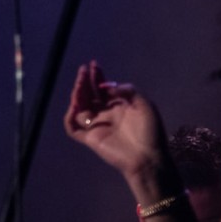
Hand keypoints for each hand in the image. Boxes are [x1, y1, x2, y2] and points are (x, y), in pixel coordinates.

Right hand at [63, 61, 167, 180]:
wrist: (147, 156)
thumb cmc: (150, 131)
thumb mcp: (144, 104)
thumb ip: (127, 91)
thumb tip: (106, 86)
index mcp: (119, 106)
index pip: (103, 88)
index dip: (97, 77)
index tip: (93, 65)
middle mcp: (105, 114)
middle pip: (89, 95)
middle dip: (85, 82)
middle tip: (83, 70)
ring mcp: (96, 126)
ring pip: (80, 108)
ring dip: (77, 95)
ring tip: (79, 84)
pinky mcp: (90, 139)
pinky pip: (73, 128)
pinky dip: (70, 118)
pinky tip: (74, 106)